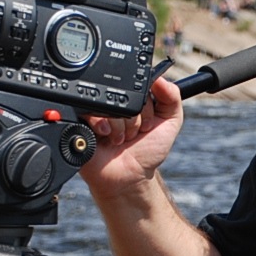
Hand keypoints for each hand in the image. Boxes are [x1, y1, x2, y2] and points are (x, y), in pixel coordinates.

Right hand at [79, 75, 183, 200]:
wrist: (130, 177)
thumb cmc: (148, 151)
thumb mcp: (170, 122)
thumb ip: (172, 97)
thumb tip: (160, 78)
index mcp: (133, 99)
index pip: (140, 85)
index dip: (148, 105)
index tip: (150, 123)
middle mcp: (115, 103)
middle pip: (126, 94)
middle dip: (136, 118)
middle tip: (136, 134)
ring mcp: (98, 112)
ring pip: (111, 104)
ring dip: (122, 126)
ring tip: (122, 139)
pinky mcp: (83, 122)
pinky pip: (92, 112)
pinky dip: (105, 127)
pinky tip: (108, 138)